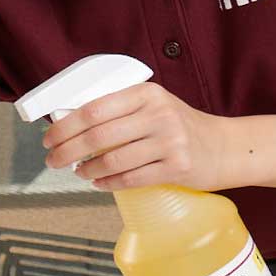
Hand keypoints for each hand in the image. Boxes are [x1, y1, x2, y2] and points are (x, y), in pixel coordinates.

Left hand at [39, 80, 244, 193]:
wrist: (225, 147)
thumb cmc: (180, 125)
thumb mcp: (154, 105)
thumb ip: (122, 108)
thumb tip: (73, 123)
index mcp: (145, 93)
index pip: (95, 108)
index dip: (67, 124)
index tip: (50, 136)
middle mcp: (157, 114)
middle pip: (99, 134)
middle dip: (68, 149)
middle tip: (52, 159)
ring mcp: (169, 142)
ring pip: (114, 158)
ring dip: (88, 168)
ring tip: (78, 171)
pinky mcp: (178, 168)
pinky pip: (133, 178)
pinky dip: (109, 182)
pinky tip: (98, 182)